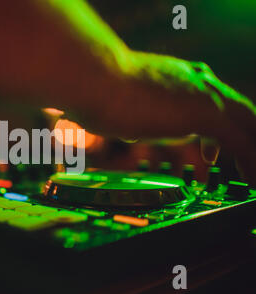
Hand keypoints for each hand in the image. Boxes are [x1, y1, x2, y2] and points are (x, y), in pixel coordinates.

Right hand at [96, 52, 255, 183]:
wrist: (92, 78)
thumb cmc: (90, 89)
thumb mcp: (109, 104)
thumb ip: (112, 116)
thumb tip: (89, 125)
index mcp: (176, 78)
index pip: (210, 100)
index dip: (216, 128)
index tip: (210, 153)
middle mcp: (195, 81)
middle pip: (238, 110)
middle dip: (244, 138)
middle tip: (242, 164)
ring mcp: (204, 94)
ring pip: (249, 124)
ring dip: (251, 151)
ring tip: (252, 177)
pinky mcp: (206, 113)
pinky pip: (245, 143)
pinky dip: (251, 164)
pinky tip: (252, 181)